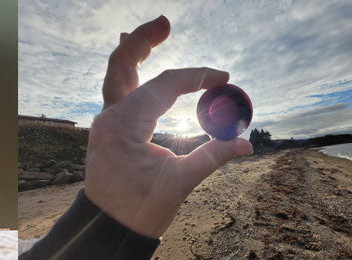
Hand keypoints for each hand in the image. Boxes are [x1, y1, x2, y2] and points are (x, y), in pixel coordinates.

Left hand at [84, 15, 253, 237]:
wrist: (106, 230)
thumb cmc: (140, 209)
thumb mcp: (179, 183)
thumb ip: (212, 157)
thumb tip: (247, 144)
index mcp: (125, 124)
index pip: (164, 85)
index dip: (196, 77)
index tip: (224, 78)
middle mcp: (109, 117)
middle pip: (122, 64)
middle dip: (143, 40)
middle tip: (165, 22)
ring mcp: (105, 122)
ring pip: (115, 74)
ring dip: (132, 51)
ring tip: (150, 31)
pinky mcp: (108, 130)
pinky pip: (116, 91)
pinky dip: (128, 72)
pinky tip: (135, 61)